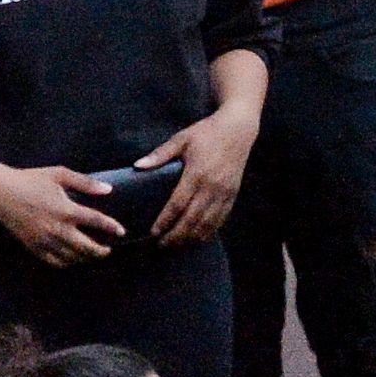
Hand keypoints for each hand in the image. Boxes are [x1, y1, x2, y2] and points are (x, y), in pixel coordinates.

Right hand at [0, 163, 125, 266]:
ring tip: (92, 254)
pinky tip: (72, 259)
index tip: (121, 232)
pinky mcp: (34, 248)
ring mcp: (46, 241)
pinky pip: (55, 262)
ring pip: (72, 258)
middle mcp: (58, 229)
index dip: (112, 227)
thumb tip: (108, 189)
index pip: (96, 222)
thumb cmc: (30, 180)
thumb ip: (85, 182)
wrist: (1, 193)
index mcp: (66, 210)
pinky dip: (67, 263)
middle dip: (102, 251)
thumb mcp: (59, 174)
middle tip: (109, 249)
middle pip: (87, 247)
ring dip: (86, 258)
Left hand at [136, 109, 252, 243]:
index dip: (165, 220)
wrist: (238, 130)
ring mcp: (224, 193)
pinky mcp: (233, 196)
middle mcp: (212, 187)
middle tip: (161, 245)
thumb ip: (160, 154)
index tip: (153, 232)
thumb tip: (137, 166)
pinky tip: (196, 239)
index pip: (178, 204)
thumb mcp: (181, 139)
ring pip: (207, 224)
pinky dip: (208, 233)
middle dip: (176, 236)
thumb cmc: (206, 133)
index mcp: (197, 173)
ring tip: (176, 246)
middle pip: (192, 219)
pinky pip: (220, 220)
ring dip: (191, 238)